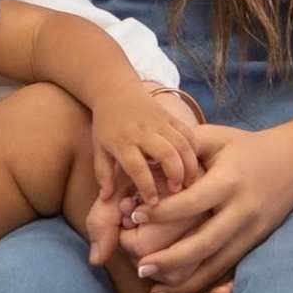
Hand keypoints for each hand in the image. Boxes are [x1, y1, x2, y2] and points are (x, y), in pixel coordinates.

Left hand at [85, 82, 202, 202]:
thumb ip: (103, 173)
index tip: (153, 202)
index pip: (137, 168)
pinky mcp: (170, 116)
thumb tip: (105, 199)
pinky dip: (193, 148)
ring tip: (189, 181)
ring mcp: (158, 122)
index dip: (147, 187)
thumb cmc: (106, 125)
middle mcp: (142, 132)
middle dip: (175, 175)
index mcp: (122, 142)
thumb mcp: (99, 148)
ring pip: (181, 143)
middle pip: (165, 154)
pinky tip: (194, 163)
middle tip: (178, 191)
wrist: (115, 90)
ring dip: (188, 164)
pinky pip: (187, 132)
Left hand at [121, 125, 292, 292]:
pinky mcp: (255, 243)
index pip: (192, 202)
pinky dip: (201, 283)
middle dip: (171, 259)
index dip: (162, 212)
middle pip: (205, 242)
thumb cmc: (246, 147)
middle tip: (140, 268)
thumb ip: (183, 146)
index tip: (133, 217)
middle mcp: (242, 210)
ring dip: (184, 281)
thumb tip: (146, 163)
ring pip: (216, 263)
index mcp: (230, 180)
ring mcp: (252, 230)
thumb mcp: (217, 137)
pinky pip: (226, 267)